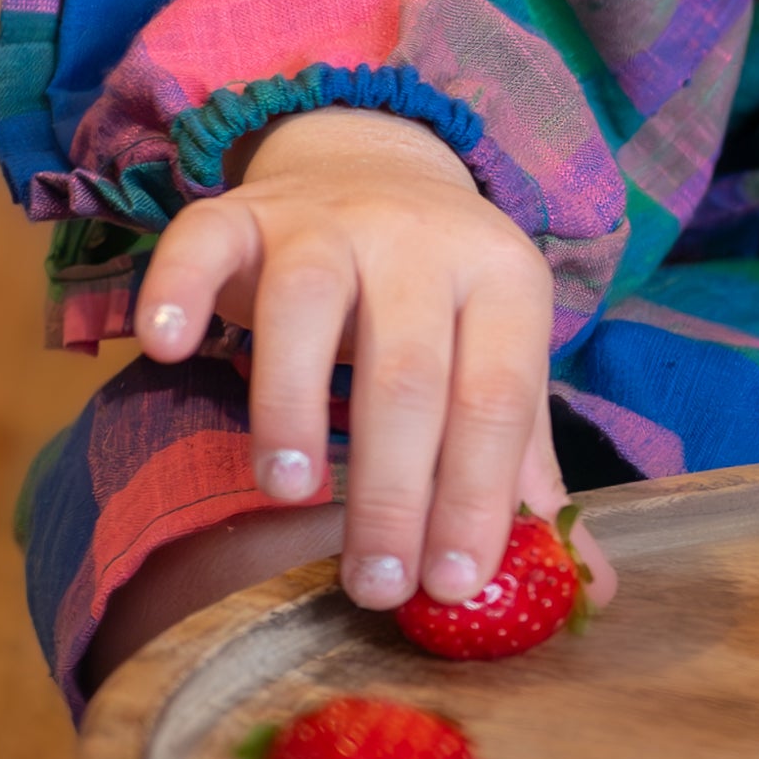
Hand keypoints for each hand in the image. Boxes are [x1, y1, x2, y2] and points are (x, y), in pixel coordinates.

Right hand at [132, 107, 595, 615]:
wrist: (375, 165)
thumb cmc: (440, 301)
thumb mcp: (496, 360)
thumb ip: (526, 471)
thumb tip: (592, 592)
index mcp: (504, 279)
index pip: (496, 397)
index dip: (476, 496)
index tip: (450, 584)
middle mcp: (420, 240)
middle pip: (407, 370)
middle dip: (392, 491)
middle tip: (373, 584)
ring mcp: (326, 219)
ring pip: (307, 305)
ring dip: (292, 405)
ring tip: (291, 490)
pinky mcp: (242, 211)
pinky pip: (201, 237)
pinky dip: (177, 288)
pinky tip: (165, 348)